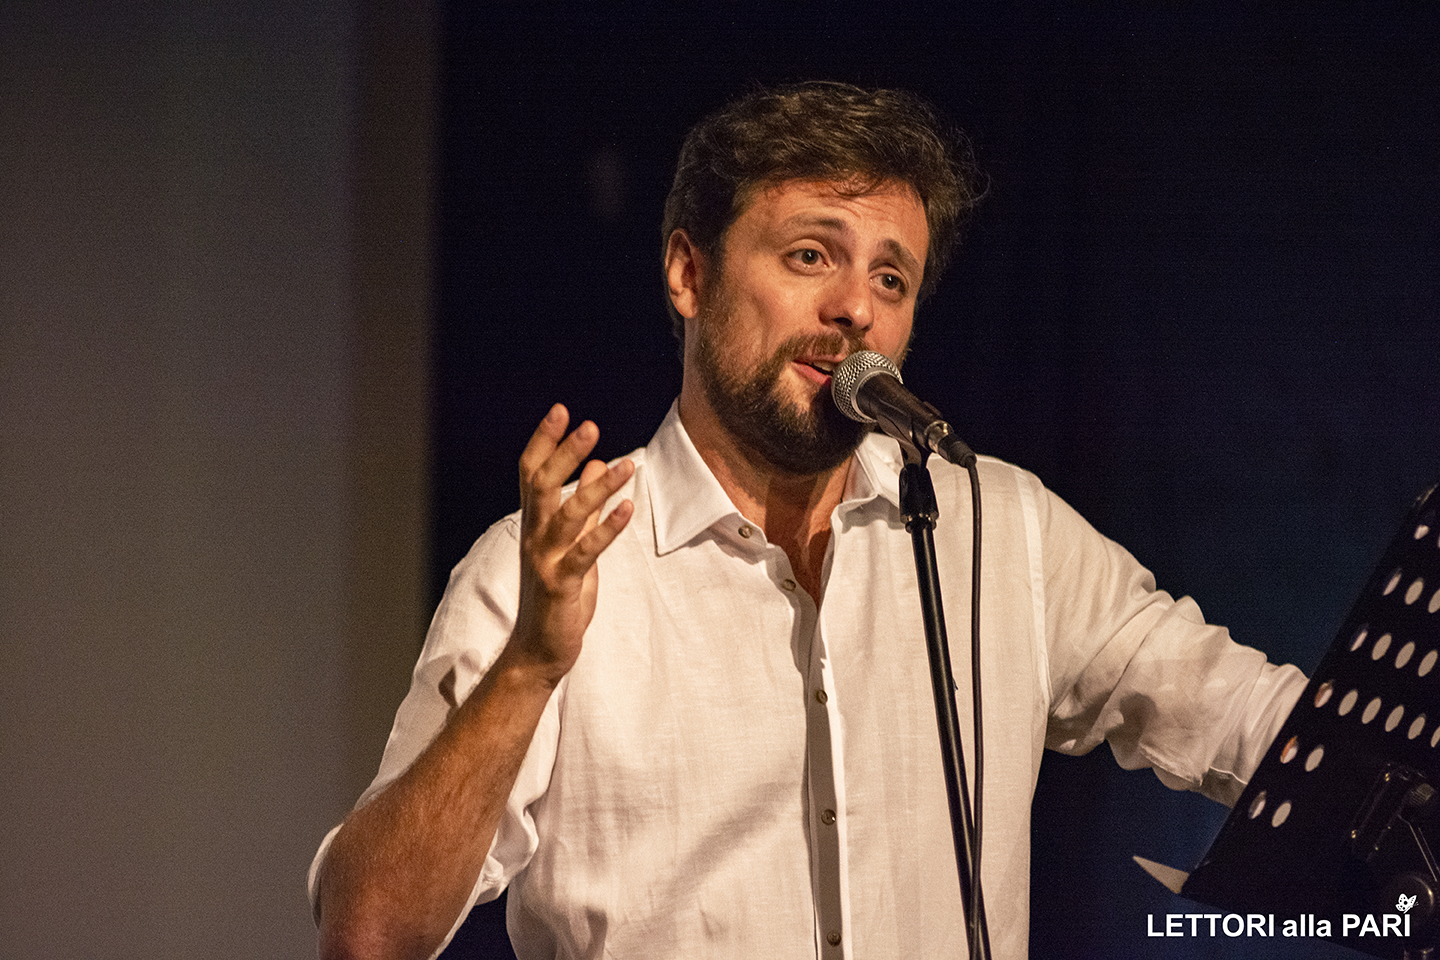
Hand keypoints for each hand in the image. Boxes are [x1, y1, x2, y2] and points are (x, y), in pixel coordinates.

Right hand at [508, 403, 633, 682]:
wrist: (538, 650)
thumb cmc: (556, 595)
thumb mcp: (572, 543)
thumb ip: (583, 506)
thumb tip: (596, 465)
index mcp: (534, 524)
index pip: (531, 473)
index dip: (544, 441)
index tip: (561, 410)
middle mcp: (533, 536)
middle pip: (542, 484)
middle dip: (565, 453)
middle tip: (589, 424)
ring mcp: (544, 560)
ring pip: (566, 515)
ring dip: (596, 487)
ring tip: (626, 465)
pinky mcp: (561, 585)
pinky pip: (584, 552)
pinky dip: (605, 528)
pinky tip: (627, 509)